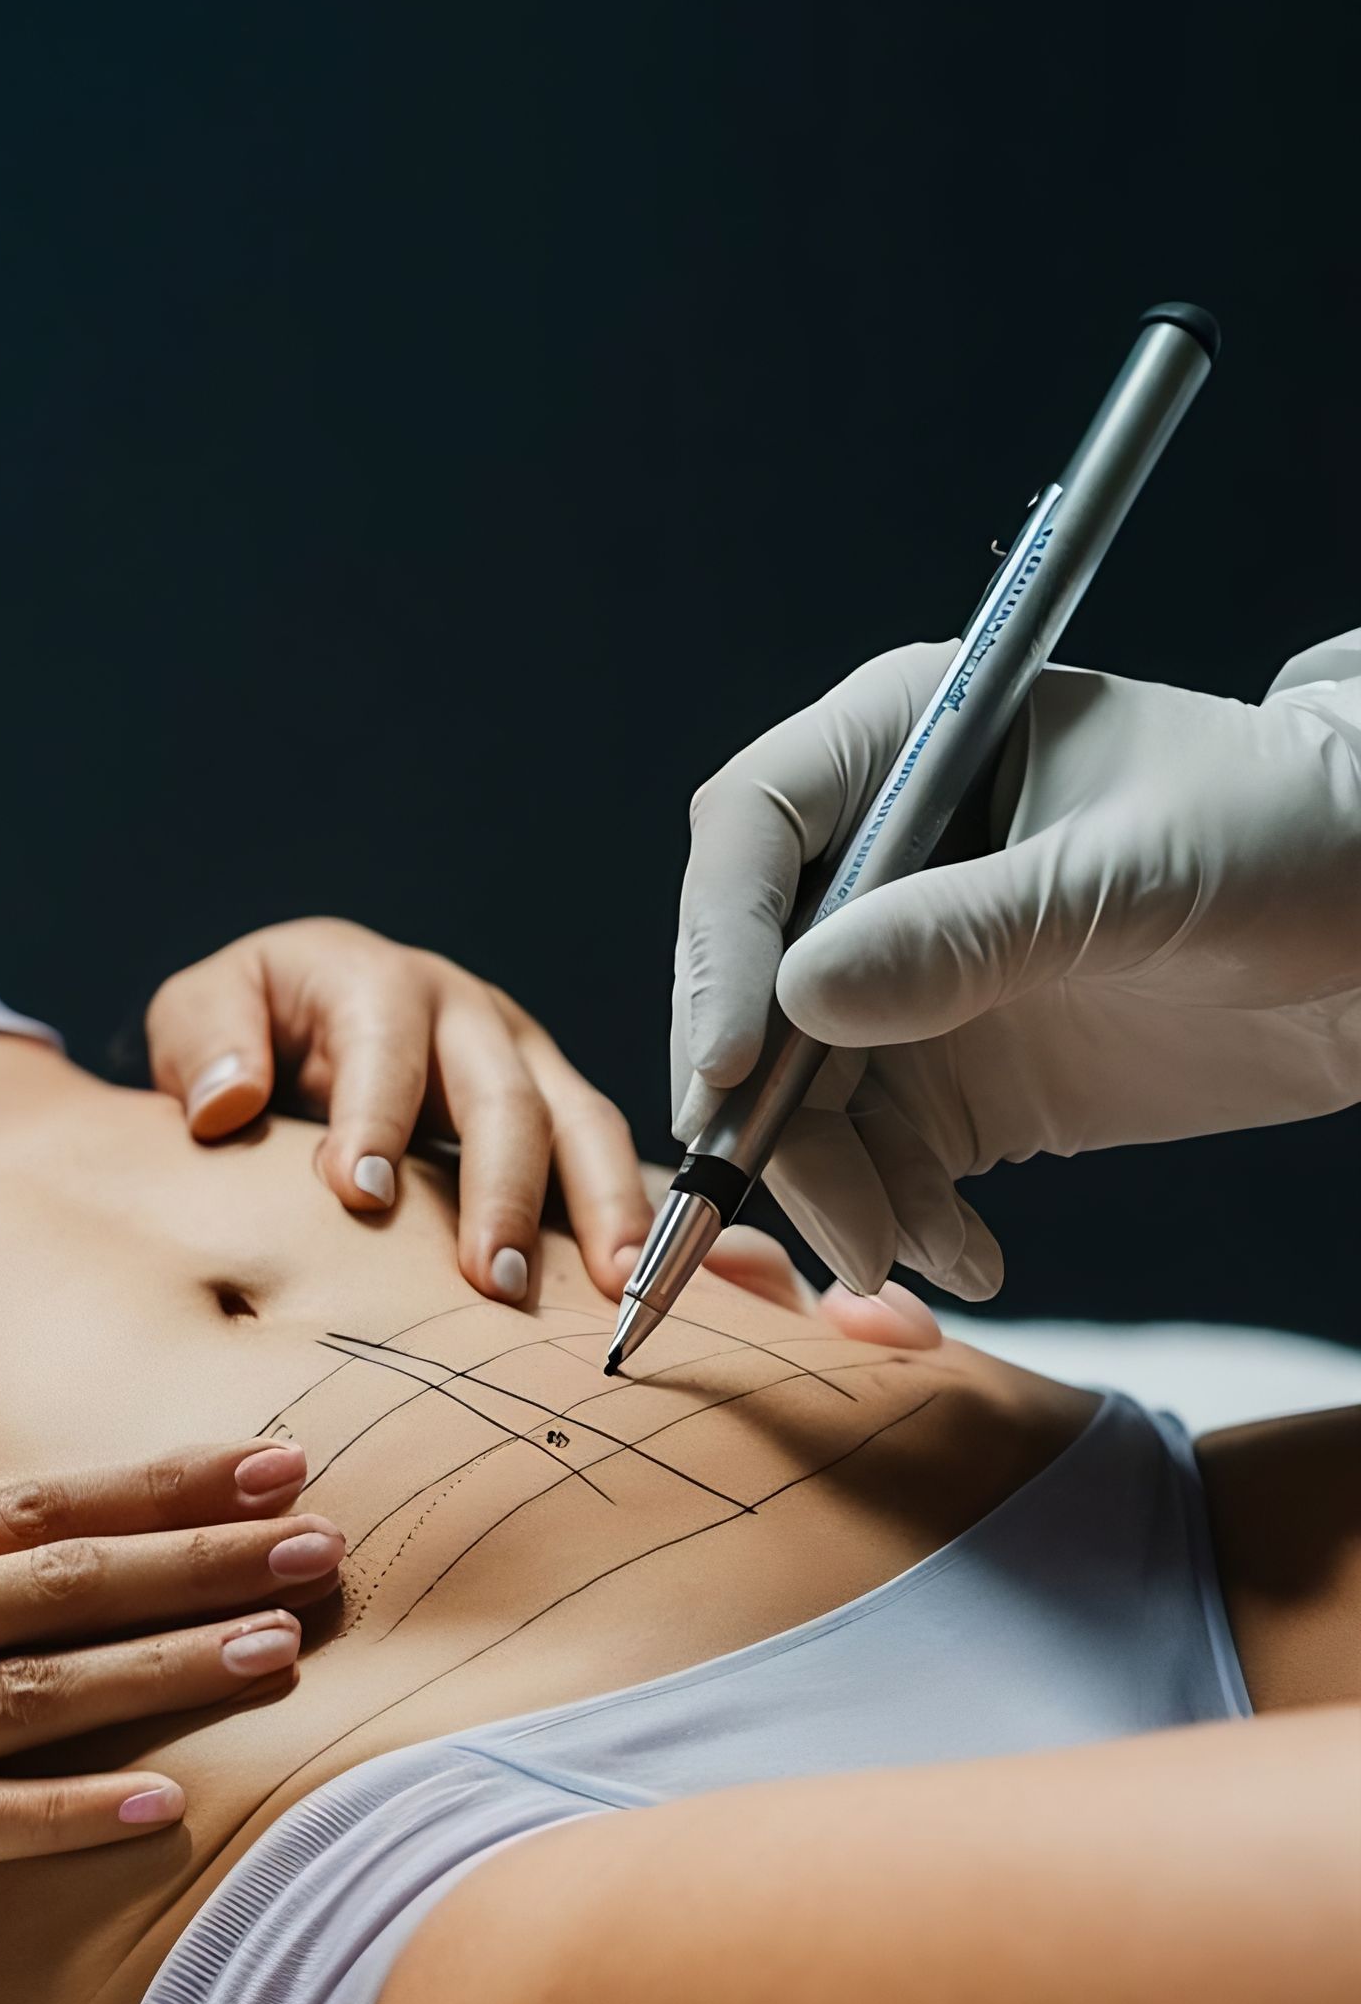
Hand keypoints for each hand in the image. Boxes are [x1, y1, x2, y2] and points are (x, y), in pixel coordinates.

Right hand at [0, 1366, 343, 1967]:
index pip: (28, 1505)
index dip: (155, 1486)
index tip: (266, 1464)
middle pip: (56, 1586)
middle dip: (198, 1563)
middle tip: (325, 1545)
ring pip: (30, 1697)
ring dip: (164, 1672)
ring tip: (283, 1653)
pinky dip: (60, 1819)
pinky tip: (162, 1809)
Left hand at [147, 917, 657, 1303]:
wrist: (300, 1018)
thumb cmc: (249, 1026)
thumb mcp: (203, 1009)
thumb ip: (204, 1043)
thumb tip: (224, 1105)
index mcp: (374, 980)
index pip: (383, 1043)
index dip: (376, 1115)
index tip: (359, 1196)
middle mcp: (464, 1013)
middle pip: (502, 1092)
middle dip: (501, 1187)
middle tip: (492, 1281)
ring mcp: (523, 1058)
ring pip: (580, 1123)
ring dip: (600, 1204)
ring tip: (614, 1286)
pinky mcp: (555, 1108)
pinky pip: (606, 1159)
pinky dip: (629, 1216)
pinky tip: (639, 1284)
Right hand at [672, 634, 1360, 1296]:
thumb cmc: (1282, 836)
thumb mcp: (1133, 875)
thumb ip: (970, 933)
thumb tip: (798, 999)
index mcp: (908, 746)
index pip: (753, 829)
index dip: (720, 947)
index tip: (729, 1070)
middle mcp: (883, 860)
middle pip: (749, 979)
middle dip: (765, 1105)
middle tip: (825, 1208)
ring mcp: (913, 972)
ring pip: (801, 1089)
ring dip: (837, 1184)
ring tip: (909, 1255)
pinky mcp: (955, 1072)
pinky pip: (879, 1155)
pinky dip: (902, 1214)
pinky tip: (969, 1257)